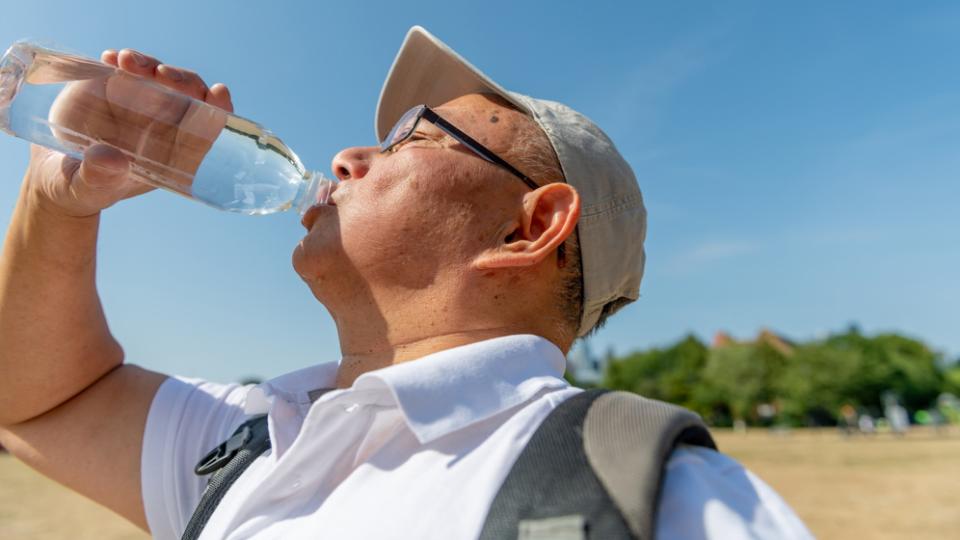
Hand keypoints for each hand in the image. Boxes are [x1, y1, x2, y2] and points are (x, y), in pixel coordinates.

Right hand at [25, 48, 234, 217]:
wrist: (59, 171)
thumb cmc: (83, 187)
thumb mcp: (86, 189)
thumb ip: (98, 177)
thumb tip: (112, 160)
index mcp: (173, 154)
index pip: (208, 131)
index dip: (219, 110)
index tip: (218, 92)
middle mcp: (164, 125)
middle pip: (190, 96)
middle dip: (184, 81)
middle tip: (161, 73)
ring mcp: (143, 103)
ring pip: (162, 76)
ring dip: (151, 64)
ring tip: (127, 61)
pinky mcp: (117, 86)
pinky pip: (129, 67)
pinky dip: (125, 59)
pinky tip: (111, 58)